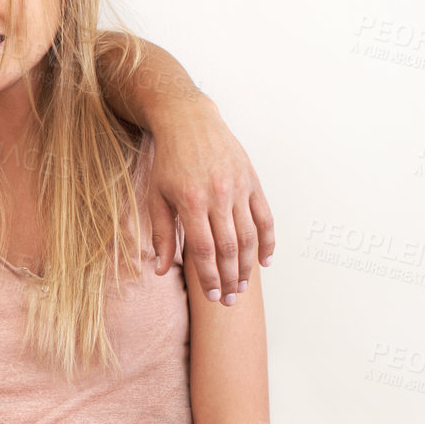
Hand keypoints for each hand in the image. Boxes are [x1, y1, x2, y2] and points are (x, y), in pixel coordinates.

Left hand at [144, 96, 274, 304]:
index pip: (204, 251)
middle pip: (229, 248)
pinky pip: (265, 216)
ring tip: (242, 287)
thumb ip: (161, 235)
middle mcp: (219, 196)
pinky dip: (268, 241)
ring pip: (249, 236)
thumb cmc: (168, 162)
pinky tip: (265, 262)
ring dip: (247, 266)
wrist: (189, 121)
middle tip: (229, 302)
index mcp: (191, 202)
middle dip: (229, 279)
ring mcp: (239, 188)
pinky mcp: (252, 181)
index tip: (212, 297)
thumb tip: (160, 270)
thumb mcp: (156, 197)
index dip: (210, 277)